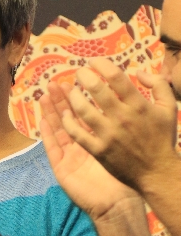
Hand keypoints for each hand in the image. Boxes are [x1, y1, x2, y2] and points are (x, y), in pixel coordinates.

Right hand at [40, 82, 137, 221]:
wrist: (116, 203)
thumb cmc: (124, 177)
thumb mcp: (120, 147)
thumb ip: (114, 128)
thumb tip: (118, 105)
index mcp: (94, 141)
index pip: (82, 116)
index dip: (75, 100)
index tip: (72, 82)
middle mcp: (80, 147)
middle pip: (67, 120)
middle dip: (60, 101)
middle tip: (54, 83)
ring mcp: (68, 158)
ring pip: (58, 131)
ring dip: (51, 113)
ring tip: (44, 96)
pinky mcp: (61, 169)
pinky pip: (53, 149)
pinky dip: (47, 134)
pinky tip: (43, 120)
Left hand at [61, 57, 178, 191]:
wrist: (157, 173)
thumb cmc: (162, 140)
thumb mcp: (169, 108)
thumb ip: (158, 85)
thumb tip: (139, 72)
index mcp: (138, 105)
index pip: (115, 77)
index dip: (101, 65)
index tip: (94, 62)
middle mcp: (122, 117)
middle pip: (96, 89)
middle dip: (84, 76)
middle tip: (79, 73)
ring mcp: (108, 135)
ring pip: (83, 110)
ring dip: (74, 97)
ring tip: (72, 92)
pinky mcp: (99, 150)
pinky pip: (77, 133)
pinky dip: (69, 122)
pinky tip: (66, 115)